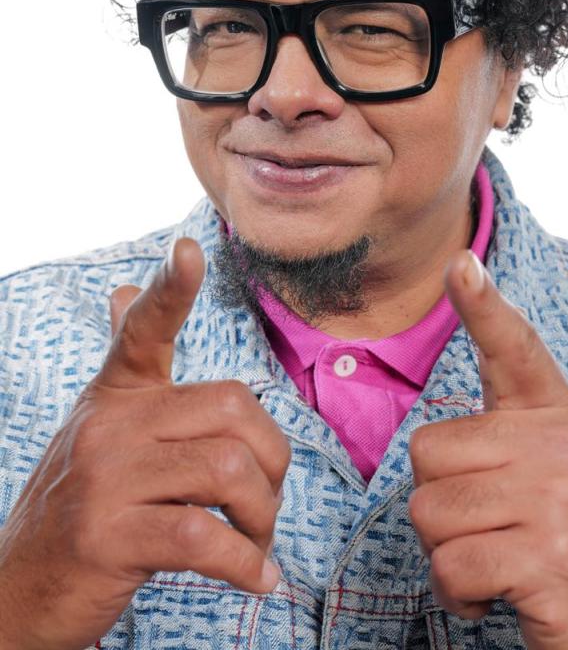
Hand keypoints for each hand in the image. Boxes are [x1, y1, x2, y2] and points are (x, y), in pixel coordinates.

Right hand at [0, 238, 289, 649]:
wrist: (21, 588)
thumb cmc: (82, 503)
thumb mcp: (100, 427)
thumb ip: (126, 366)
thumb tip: (123, 290)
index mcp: (114, 394)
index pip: (142, 329)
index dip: (169, 289)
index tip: (189, 249)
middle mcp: (107, 424)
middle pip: (232, 408)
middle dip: (272, 461)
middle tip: (266, 501)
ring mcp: (104, 478)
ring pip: (226, 469)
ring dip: (263, 516)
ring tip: (256, 543)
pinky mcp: (106, 537)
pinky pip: (204, 536)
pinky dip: (244, 563)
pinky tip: (255, 578)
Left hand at [408, 250, 567, 649]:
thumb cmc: (561, 542)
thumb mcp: (544, 473)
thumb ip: (499, 438)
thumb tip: (429, 437)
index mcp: (557, 415)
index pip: (514, 348)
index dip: (482, 306)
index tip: (461, 264)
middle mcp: (562, 443)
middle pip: (425, 452)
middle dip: (438, 503)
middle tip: (489, 529)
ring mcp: (558, 497)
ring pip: (428, 511)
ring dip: (445, 552)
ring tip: (496, 559)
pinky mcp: (550, 554)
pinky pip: (449, 565)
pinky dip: (457, 594)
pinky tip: (496, 594)